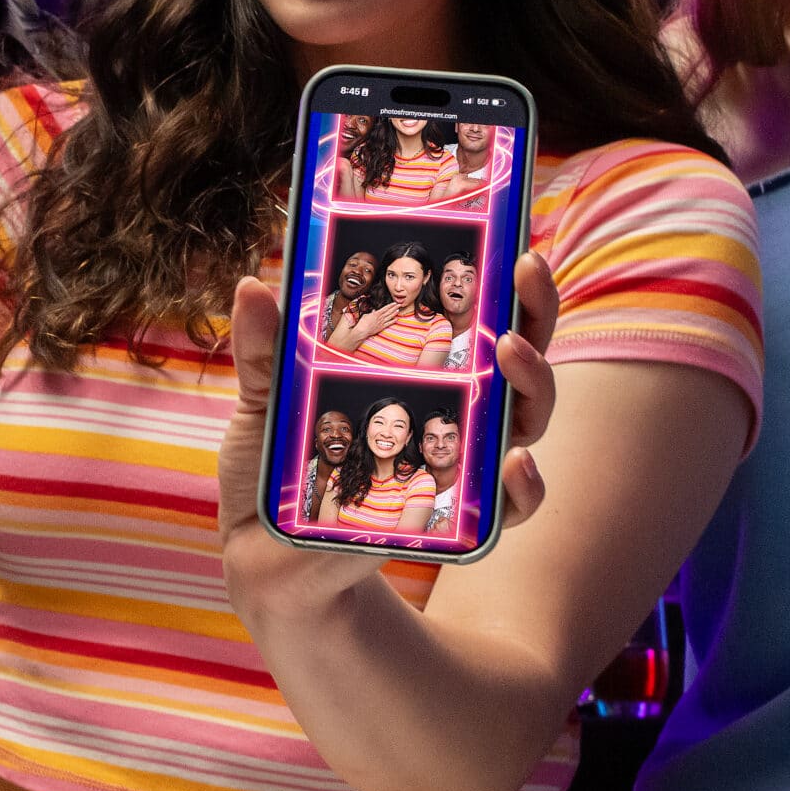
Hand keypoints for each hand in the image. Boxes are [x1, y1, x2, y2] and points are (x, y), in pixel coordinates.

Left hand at [218, 252, 560, 618]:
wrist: (265, 559)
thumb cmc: (273, 467)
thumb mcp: (264, 403)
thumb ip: (264, 350)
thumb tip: (254, 286)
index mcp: (420, 367)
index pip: (477, 310)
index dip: (505, 272)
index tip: (514, 231)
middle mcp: (457, 409)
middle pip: (521, 350)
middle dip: (535, 307)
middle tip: (526, 268)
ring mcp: (464, 463)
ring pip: (529, 415)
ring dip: (534, 380)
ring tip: (508, 351)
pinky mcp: (459, 522)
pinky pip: (512, 507)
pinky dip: (523, 488)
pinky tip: (515, 465)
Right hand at [347, 303, 398, 344]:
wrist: (363, 330)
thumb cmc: (363, 323)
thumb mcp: (366, 315)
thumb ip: (371, 313)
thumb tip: (373, 310)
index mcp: (377, 313)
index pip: (385, 308)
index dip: (390, 305)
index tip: (394, 303)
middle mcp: (380, 317)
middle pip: (389, 311)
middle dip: (394, 308)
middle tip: (399, 304)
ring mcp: (382, 322)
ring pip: (390, 317)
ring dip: (394, 313)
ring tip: (398, 310)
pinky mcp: (382, 327)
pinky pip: (389, 323)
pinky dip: (393, 321)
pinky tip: (396, 319)